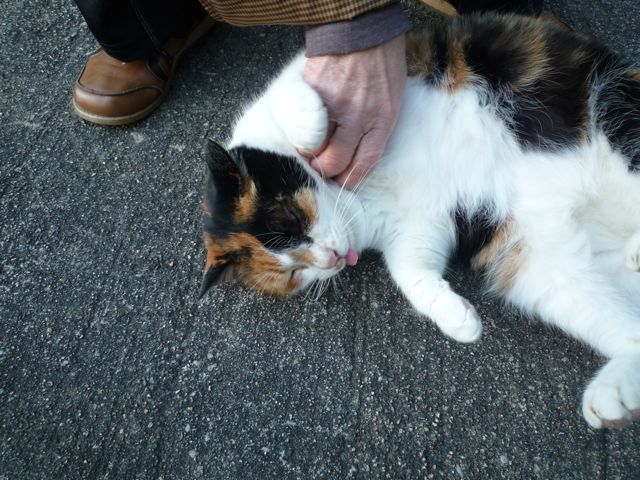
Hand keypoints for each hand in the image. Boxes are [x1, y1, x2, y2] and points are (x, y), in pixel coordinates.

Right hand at [303, 34, 405, 188]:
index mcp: (381, 121)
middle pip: (333, 162)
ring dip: (309, 153)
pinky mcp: (313, 93)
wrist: (362, 28)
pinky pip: (302, 124)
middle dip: (325, 171)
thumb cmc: (382, 63)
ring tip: (311, 149)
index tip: (342, 184)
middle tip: (322, 167)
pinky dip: (300, 132)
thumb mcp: (393, 100)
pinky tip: (304, 128)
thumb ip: (377, 128)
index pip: (363, 165)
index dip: (350, 181)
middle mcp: (358, 117)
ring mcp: (333, 105)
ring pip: (313, 148)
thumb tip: (359, 156)